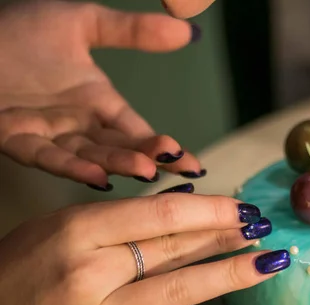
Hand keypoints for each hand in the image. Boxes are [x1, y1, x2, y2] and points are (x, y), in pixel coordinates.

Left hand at [0, 1, 205, 190]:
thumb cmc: (20, 28)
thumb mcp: (85, 22)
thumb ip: (133, 31)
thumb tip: (188, 32)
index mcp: (96, 101)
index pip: (138, 130)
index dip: (165, 147)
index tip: (192, 163)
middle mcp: (77, 124)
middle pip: (118, 146)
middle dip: (147, 157)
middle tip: (174, 165)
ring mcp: (47, 133)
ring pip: (88, 155)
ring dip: (116, 164)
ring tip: (144, 170)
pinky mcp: (13, 137)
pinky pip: (44, 156)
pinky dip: (70, 166)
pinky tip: (97, 175)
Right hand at [0, 185, 287, 304]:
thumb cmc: (21, 267)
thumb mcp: (63, 225)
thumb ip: (122, 216)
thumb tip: (185, 202)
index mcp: (77, 229)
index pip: (162, 214)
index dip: (211, 211)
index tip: (243, 210)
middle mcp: (88, 272)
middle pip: (174, 249)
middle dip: (227, 238)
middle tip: (264, 231)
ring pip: (175, 293)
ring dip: (228, 277)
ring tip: (267, 264)